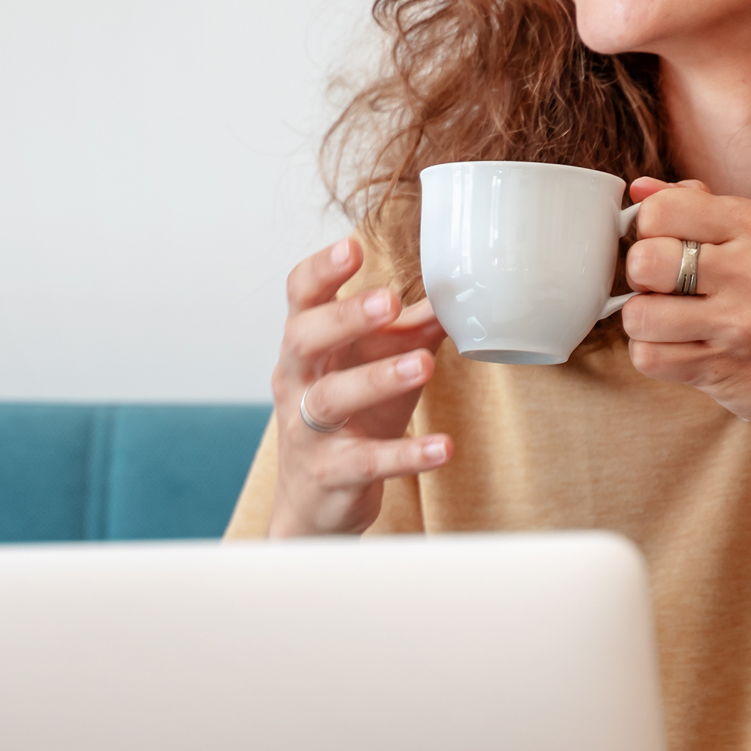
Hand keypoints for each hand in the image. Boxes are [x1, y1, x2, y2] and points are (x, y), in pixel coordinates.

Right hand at [266, 237, 451, 537]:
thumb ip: (409, 332)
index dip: (322, 271)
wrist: (316, 504)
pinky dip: (406, 454)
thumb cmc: (349, 421)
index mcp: (306, 346)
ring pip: (330, 398)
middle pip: (303, 339)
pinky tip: (443, 447)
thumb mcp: (376, 367)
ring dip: (376, 378)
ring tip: (423, 366)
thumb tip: (453, 294)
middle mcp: (296, 382)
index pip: (301, 297)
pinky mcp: (331, 474)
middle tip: (386, 302)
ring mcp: (308, 430)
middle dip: (342, 317)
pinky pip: (366, 462)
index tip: (352, 246)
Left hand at [620, 177, 750, 469]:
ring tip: (672, 324)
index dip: (649, 231)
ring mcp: (735, 321)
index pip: (662, 208)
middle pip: (642, 260)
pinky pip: (648, 357)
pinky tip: (681, 350)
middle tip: (663, 290)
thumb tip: (640, 190)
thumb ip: (703, 208)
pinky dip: (654, 356)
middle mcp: (747, 268)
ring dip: (644, 323)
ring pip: (637, 314)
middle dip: (640, 279)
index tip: (665, 248)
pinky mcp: (721, 367)